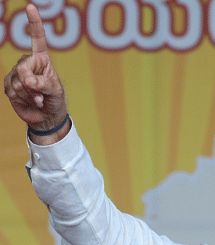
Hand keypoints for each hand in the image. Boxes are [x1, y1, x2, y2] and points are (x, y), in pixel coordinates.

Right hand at [4, 4, 67, 142]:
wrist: (46, 115)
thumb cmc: (55, 99)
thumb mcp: (55, 91)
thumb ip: (44, 84)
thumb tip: (27, 80)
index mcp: (41, 59)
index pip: (37, 38)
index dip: (34, 23)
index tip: (31, 7)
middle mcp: (27, 63)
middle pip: (22, 68)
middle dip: (31, 84)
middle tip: (40, 95)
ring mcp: (16, 74)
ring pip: (18, 82)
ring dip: (30, 95)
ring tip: (38, 99)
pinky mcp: (9, 85)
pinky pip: (13, 91)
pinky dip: (24, 99)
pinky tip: (31, 102)